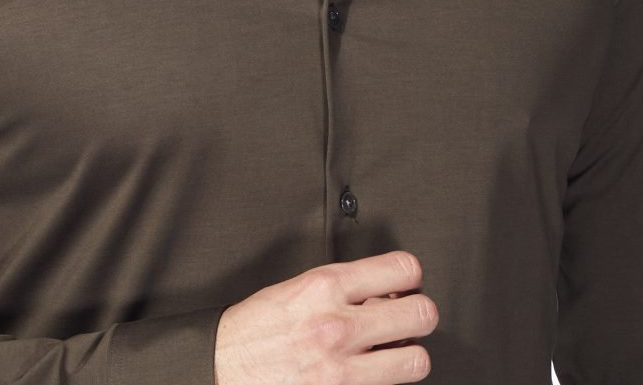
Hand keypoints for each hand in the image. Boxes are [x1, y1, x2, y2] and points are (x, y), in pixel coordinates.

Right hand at [213, 249, 437, 382]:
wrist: (219, 370)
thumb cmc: (251, 331)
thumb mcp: (293, 291)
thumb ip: (340, 289)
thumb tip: (381, 295)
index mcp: (323, 287)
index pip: (402, 269)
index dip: (412, 277)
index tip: (407, 285)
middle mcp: (337, 326)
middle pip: (422, 314)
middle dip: (419, 316)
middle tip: (408, 321)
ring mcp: (341, 368)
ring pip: (416, 361)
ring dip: (408, 357)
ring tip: (393, 354)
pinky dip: (385, 383)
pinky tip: (370, 375)